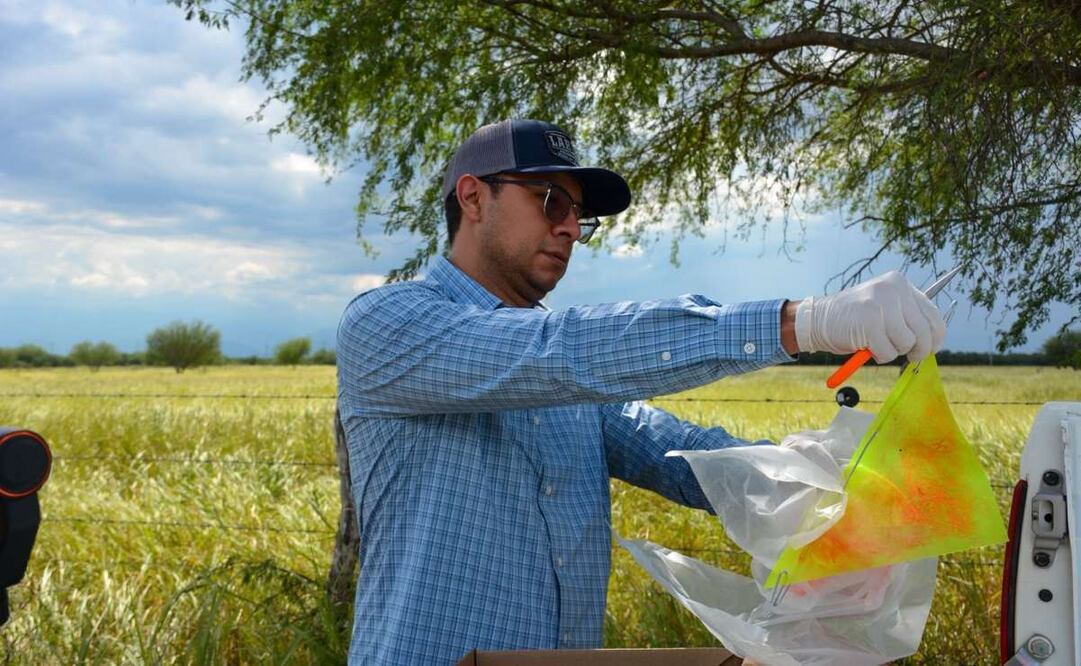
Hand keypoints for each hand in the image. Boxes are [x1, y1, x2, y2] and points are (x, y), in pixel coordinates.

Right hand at [793, 271, 945, 362]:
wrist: (818, 319)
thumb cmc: (854, 319)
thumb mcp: (885, 308)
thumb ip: (908, 317)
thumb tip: (934, 340)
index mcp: (900, 284)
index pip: (933, 315)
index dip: (935, 338)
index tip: (930, 349)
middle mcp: (894, 289)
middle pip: (924, 332)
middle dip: (918, 350)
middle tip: (910, 356)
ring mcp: (881, 304)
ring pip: (907, 343)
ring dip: (893, 351)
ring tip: (876, 343)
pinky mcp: (870, 321)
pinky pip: (887, 351)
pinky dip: (878, 355)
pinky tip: (866, 346)